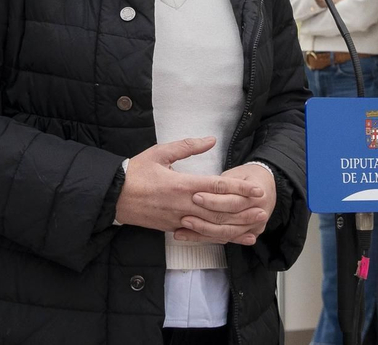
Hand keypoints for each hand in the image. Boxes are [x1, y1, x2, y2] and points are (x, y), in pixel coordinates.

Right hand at [113, 138, 265, 234]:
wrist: (114, 196)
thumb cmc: (136, 172)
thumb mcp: (160, 152)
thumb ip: (187, 146)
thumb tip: (210, 140)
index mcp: (182, 184)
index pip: (217, 186)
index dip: (239, 188)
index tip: (256, 189)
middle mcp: (183, 204)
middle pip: (220, 209)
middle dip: (243, 211)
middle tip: (263, 210)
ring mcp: (179, 219)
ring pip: (212, 226)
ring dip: (235, 227)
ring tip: (254, 227)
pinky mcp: (173, 228)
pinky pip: (200, 234)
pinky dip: (218, 236)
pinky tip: (231, 238)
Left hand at [176, 163, 276, 245]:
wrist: (267, 187)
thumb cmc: (248, 177)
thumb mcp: (237, 174)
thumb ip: (222, 184)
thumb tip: (201, 188)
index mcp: (258, 194)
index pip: (232, 201)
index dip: (213, 200)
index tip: (195, 196)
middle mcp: (260, 213)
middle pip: (228, 218)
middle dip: (205, 217)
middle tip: (185, 216)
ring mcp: (255, 227)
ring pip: (226, 232)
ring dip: (203, 232)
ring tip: (184, 228)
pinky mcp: (249, 235)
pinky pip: (226, 239)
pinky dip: (208, 239)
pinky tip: (192, 237)